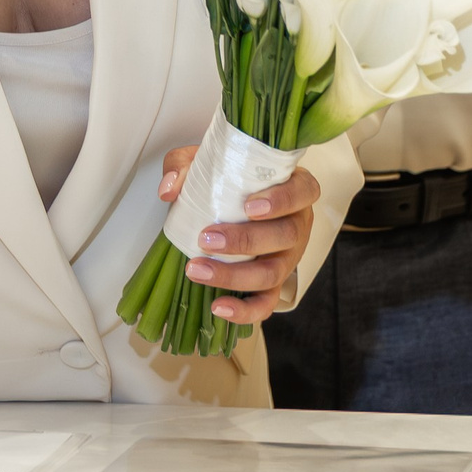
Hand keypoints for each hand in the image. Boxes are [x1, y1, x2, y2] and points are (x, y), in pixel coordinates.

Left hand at [157, 143, 317, 325]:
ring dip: (235, 275)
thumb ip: (186, 165)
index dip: (281, 201)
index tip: (249, 207)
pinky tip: (218, 307)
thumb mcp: (208, 161)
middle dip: (245, 240)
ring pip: (274, 273)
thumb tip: (169, 189)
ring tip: (198, 270)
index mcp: (294, 187)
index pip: (302, 192)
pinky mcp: (275, 282)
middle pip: (285, 236)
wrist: (235, 202)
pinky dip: (244, 310)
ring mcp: (289, 255)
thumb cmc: (231, 178)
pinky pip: (266, 302)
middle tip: (207, 238)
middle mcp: (298, 222)